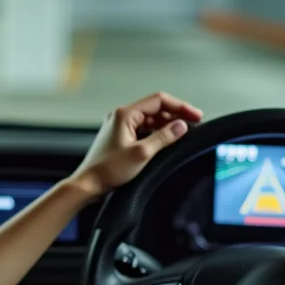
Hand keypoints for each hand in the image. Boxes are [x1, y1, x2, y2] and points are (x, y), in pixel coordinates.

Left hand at [69, 92, 202, 199]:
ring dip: (167, 124)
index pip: (158, 100)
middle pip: (155, 108)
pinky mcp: (120, 136)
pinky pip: (143, 129)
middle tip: (194, 125)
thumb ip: (164, 137)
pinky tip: (167, 141)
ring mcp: (120, 126)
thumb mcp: (142, 153)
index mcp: (125, 114)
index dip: (180, 106)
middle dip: (175, 115)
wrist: (89, 183)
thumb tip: (181, 126)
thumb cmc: (108, 169)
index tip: (196, 116)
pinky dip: (156, 132)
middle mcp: (121, 116)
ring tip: (183, 134)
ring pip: (150, 119)